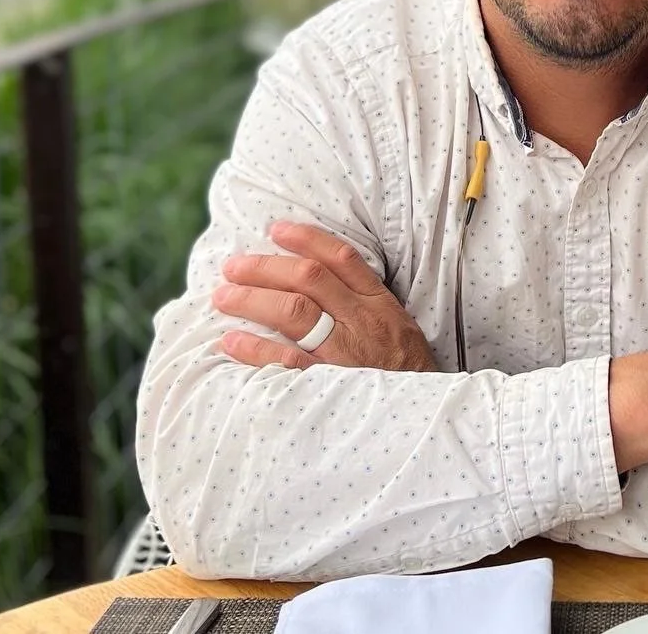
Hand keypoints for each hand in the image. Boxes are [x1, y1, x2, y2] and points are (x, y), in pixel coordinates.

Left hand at [212, 221, 437, 372]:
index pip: (342, 260)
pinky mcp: (331, 384)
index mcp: (379, 305)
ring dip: (253, 299)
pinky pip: (288, 362)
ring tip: (223, 296)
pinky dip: (256, 349)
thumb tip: (320, 286)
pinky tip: (232, 341)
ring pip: (294, 311)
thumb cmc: (407, 374)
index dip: (307, 239)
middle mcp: (362, 321)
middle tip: (232, 266)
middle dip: (265, 268)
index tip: (276, 230)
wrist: (425, 417)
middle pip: (309, 279)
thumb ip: (366, 308)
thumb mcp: (398, 330)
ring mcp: (346, 352)